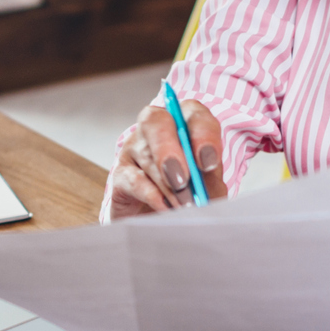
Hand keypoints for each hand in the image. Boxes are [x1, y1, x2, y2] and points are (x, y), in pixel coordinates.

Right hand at [107, 97, 226, 216]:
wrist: (157, 215)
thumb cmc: (190, 193)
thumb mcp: (207, 186)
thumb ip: (209, 184)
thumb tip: (208, 191)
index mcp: (185, 122)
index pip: (194, 115)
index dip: (203, 136)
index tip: (209, 164)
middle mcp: (156, 128)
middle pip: (157, 122)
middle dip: (170, 151)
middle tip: (183, 181)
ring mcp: (133, 148)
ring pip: (147, 156)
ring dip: (167, 184)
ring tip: (184, 205)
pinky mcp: (120, 174)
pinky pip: (133, 180)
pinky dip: (151, 195)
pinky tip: (165, 207)